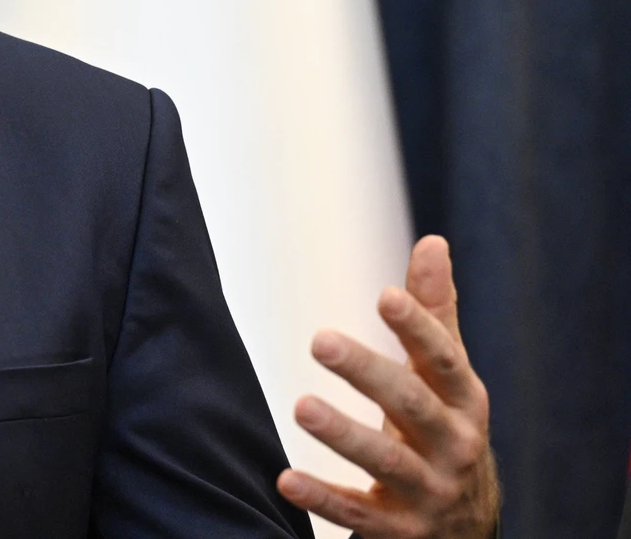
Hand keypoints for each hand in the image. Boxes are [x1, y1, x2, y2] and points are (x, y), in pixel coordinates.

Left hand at [276, 236, 499, 538]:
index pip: (443, 360)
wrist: (466, 526)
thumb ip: (435, 315)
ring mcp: (429, 490)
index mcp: (464, 402)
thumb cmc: (445, 428)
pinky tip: (286, 478)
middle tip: (321, 340)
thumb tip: (431, 242)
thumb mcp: (446, 377)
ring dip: (344, 434)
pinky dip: (324, 498)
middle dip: (368, 373)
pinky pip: (359, 515)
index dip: (417, 328)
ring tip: (301, 406)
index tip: (385, 295)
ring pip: (386, 461)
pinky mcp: (400, 530)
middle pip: (411, 405)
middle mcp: (454, 446)